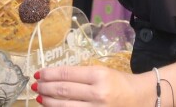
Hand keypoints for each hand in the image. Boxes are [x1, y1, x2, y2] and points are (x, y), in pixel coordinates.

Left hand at [33, 65, 148, 106]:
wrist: (141, 99)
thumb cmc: (119, 82)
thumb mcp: (102, 72)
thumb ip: (81, 75)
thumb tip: (56, 77)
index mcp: (99, 75)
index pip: (67, 74)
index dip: (50, 74)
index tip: (38, 73)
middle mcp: (98, 93)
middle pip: (64, 90)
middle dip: (46, 87)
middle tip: (35, 85)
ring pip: (65, 106)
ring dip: (49, 101)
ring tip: (39, 96)